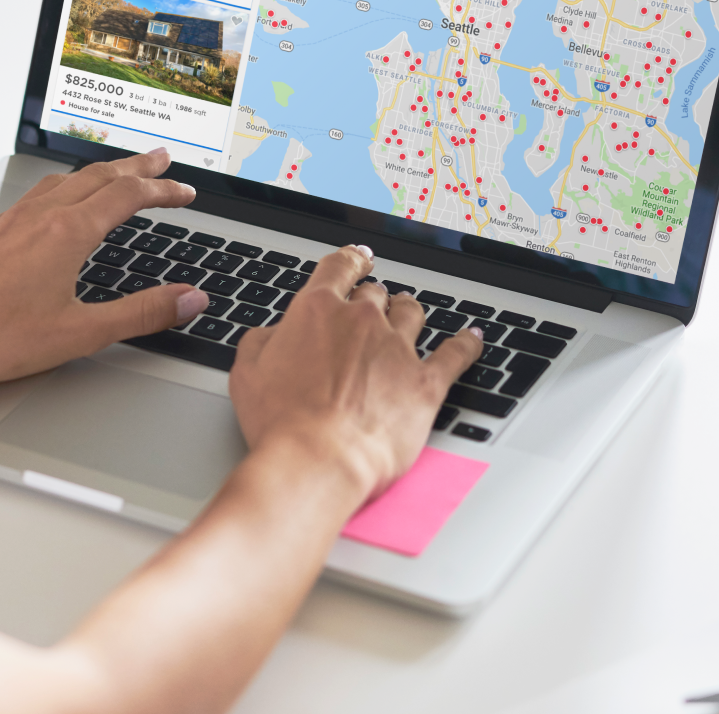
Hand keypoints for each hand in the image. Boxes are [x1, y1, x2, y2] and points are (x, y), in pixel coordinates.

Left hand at [0, 149, 210, 391]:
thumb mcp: (84, 333)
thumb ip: (142, 313)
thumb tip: (189, 300)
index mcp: (67, 233)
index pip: (128, 195)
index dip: (163, 190)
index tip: (184, 192)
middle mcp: (40, 216)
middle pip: (99, 175)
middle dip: (137, 166)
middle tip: (162, 160)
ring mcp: (13, 219)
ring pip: (66, 178)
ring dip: (101, 171)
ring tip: (120, 171)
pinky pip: (39, 192)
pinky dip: (67, 185)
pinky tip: (63, 199)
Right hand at [227, 246, 482, 500]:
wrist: (318, 459)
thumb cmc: (280, 422)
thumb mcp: (246, 373)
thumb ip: (261, 342)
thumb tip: (273, 334)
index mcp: (317, 310)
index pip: (339, 267)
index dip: (350, 259)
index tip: (358, 258)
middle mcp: (362, 321)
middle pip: (376, 293)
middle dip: (372, 298)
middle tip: (369, 308)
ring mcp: (398, 349)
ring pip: (412, 313)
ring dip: (408, 311)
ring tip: (408, 314)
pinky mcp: (426, 382)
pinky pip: (456, 353)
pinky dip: (466, 343)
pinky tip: (472, 337)